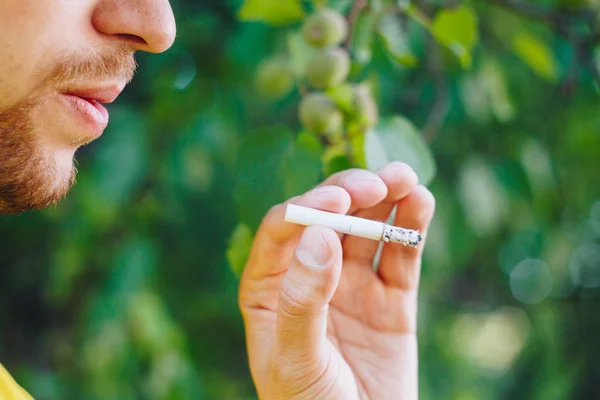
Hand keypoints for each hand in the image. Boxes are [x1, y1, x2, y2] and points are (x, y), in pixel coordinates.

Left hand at [239, 163, 434, 399]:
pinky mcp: (390, 300)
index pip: (282, 231)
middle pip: (327, 219)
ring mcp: (352, 286)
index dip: (308, 207)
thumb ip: (301, 301)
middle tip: (375, 183)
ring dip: (385, 200)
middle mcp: (310, 277)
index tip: (338, 199)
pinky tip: (420, 203)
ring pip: (367, 230)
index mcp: (270, 289)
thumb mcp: (294, 361)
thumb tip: (318, 235)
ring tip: (404, 179)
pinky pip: (401, 257)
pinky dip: (411, 229)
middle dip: (350, 194)